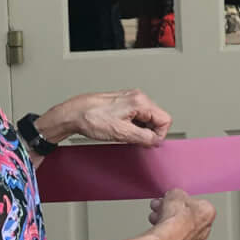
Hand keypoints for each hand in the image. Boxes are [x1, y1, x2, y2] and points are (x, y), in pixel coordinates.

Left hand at [52, 90, 172, 146]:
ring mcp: (129, 99)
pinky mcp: (122, 103)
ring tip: (124, 133)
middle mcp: (137, 96)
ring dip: (140, 129)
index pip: (165, 119)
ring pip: (147, 118)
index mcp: (140, 101)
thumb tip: (155, 140)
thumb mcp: (122, 133)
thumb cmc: (92, 119)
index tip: (148, 142)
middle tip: (134, 139)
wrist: (74, 114)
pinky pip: (136, 116)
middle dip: (149, 132)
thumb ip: (144, 137)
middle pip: (157, 118)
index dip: (159, 134)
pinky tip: (120, 129)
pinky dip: (132, 125)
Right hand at [149, 189, 215, 239]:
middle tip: (160, 209)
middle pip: (187, 219)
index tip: (171, 200)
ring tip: (155, 221)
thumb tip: (173, 196)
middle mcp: (205, 231)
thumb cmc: (173, 220)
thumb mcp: (174, 194)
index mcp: (208, 212)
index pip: (195, 203)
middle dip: (172, 213)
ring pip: (181, 234)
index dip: (180, 201)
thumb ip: (176, 194)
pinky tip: (159, 237)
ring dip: (168, 227)